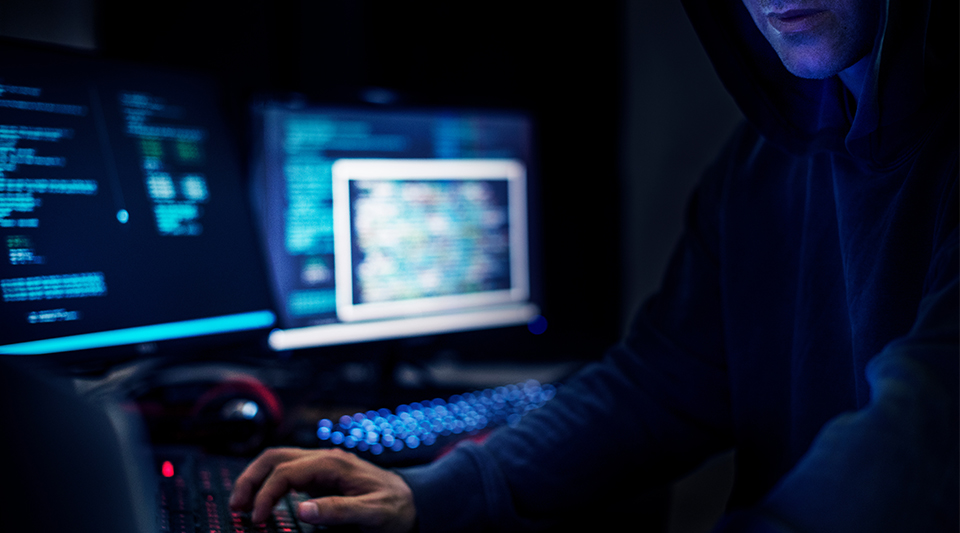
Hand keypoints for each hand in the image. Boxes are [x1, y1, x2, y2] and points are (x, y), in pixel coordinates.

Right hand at [229, 447, 415, 532]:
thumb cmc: (395, 505)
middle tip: (237, 507)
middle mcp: (324, 459)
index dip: (266, 494)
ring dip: (256, 478)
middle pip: (275, 458)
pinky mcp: (321, 476)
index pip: (286, 471)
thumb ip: (338, 511)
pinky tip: (263, 501)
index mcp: (333, 463)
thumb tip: (301, 510)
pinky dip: (269, 483)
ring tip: (242, 504)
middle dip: (251, 479)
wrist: (413, 499)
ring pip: (278, 461)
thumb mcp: (372, 512)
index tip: (258, 520)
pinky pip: (287, 473)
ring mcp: (321, 465)